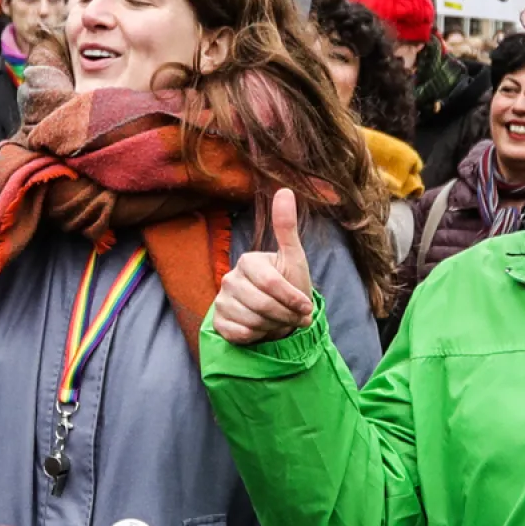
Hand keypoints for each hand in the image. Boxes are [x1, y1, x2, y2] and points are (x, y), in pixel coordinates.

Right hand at [210, 189, 316, 344]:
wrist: (279, 315)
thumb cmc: (290, 286)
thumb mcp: (293, 258)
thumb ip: (286, 227)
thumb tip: (284, 189)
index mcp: (248, 261)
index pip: (272, 285)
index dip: (292, 300)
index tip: (306, 308)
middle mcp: (229, 278)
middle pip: (262, 305)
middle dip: (285, 316)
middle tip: (294, 318)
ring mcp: (221, 300)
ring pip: (251, 321)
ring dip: (272, 327)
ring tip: (278, 321)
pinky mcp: (218, 321)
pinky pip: (238, 333)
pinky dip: (255, 336)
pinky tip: (260, 329)